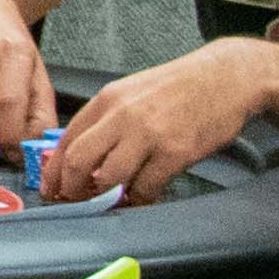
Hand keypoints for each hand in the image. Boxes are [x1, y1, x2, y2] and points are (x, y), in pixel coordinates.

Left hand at [48, 39, 278, 200]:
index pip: (66, 139)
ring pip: (109, 179)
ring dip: (106, 197)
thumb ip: (106, 120)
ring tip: (113, 199)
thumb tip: (82, 156)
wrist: (225, 77)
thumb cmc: (179, 87)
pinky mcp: (175, 152)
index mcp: (107, 99)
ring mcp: (149, 134)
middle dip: (71, 188)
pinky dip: (140, 200)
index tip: (52, 188)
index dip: (54, 170)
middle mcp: (122, 115)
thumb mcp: (132, 92)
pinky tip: (142, 197)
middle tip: (76, 200)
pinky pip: (146, 188)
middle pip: (78, 161)